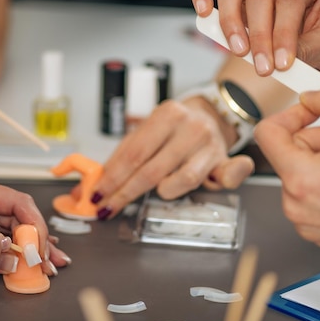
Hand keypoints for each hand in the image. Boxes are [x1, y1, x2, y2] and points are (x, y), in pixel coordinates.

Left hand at [0, 176, 70, 276]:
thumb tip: (10, 258)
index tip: (40, 248)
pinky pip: (3, 233)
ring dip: (33, 245)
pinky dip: (17, 247)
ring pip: (16, 226)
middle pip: (23, 216)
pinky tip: (30, 256)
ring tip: (50, 262)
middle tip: (53, 261)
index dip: (35, 226)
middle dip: (40, 239)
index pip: (20, 204)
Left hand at [91, 98, 253, 218]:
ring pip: (182, 180)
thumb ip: (123, 155)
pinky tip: (217, 184)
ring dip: (163, 191)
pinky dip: (222, 181)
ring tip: (157, 191)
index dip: (112, 177)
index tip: (97, 193)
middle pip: (151, 169)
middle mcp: (190, 127)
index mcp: (166, 114)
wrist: (211, 116)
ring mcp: (209, 143)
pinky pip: (226, 175)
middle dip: (125, 192)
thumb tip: (93, 182)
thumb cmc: (173, 130)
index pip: (133, 152)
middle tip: (108, 206)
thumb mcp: (148, 132)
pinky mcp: (225, 160)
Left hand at [254, 84, 319, 252]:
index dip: (288, 116)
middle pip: (287, 153)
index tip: (307, 113)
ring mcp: (303, 221)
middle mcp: (295, 204)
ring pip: (298, 173)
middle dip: (317, 141)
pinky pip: (306, 195)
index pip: (266, 134)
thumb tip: (311, 96)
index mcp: (300, 179)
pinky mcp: (313, 230)